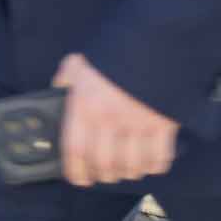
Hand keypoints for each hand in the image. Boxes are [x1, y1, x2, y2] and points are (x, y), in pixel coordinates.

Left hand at [54, 54, 179, 186]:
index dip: (75, 171)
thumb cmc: (112, 56)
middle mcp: (111, 119)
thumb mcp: (77, 65)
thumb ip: (64, 83)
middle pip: (104, 163)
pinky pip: (159, 157)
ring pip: (132, 165)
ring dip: (127, 173)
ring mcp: (139, 124)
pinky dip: (153, 166)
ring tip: (123, 171)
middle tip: (101, 175)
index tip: (77, 179)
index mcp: (85, 106)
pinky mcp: (164, 125)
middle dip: (102, 175)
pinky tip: (147, 164)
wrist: (153, 42)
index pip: (75, 150)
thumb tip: (55, 97)